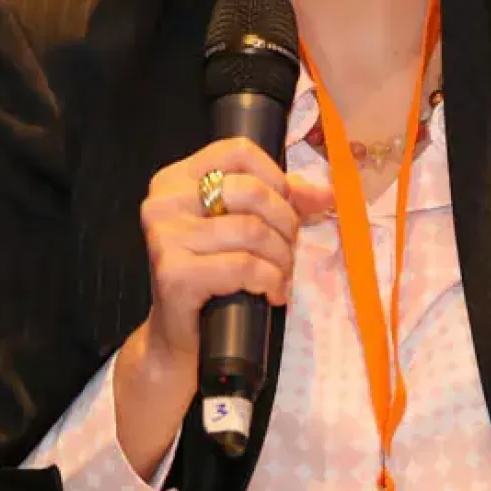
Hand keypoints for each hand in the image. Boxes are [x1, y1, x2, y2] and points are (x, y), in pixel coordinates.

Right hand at [136, 136, 333, 372]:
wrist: (179, 339)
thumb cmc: (212, 278)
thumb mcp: (241, 230)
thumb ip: (279, 202)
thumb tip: (326, 193)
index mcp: (175, 180)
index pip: (237, 151)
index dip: (275, 177)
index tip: (286, 208)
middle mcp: (164, 202)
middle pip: (251, 191)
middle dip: (285, 223)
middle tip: (289, 251)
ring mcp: (165, 238)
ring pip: (252, 231)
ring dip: (281, 258)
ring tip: (281, 276)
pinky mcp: (175, 273)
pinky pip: (244, 266)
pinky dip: (270, 280)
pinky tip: (271, 294)